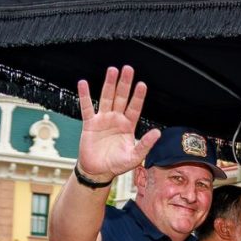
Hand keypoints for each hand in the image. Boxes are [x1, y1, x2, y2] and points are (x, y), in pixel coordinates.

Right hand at [75, 65, 160, 182]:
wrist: (98, 171)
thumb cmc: (116, 164)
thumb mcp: (134, 157)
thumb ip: (145, 145)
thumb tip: (157, 133)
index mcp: (128, 126)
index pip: (135, 107)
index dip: (138, 96)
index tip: (142, 84)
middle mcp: (116, 119)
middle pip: (121, 97)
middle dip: (125, 83)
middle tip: (128, 69)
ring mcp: (103, 120)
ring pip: (106, 98)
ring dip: (109, 84)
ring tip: (112, 70)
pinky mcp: (90, 123)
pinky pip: (87, 107)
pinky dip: (85, 95)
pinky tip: (83, 84)